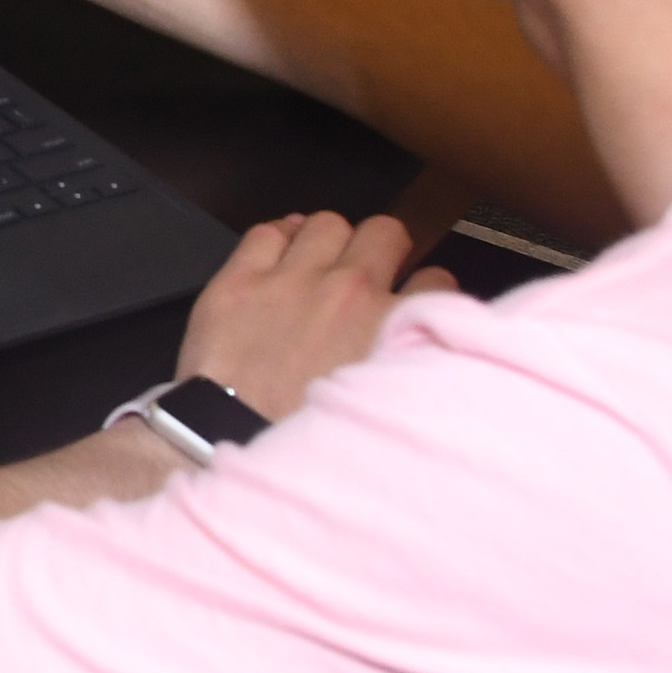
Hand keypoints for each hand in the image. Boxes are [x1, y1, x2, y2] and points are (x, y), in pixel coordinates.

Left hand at [174, 211, 452, 420]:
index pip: (435, 280)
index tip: (415, 295)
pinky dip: (277, 236)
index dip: (424, 287)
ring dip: (331, 239)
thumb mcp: (391, 406)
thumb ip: (413, 363)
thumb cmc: (311, 439)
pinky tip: (279, 252)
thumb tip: (426, 343)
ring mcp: (291, 282)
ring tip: (323, 260)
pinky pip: (266, 232)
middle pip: (385, 233)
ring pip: (327, 224)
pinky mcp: (239, 282)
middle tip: (374, 266)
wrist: (236, 447)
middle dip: (385, 246)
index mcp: (393, 326)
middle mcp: (348, 293)